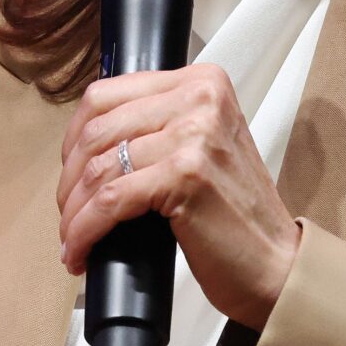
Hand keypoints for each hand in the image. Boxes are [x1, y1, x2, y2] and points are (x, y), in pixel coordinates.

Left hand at [56, 62, 299, 330]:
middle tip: (68, 212)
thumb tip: (86, 141)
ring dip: (74, 211)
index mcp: (201, 81)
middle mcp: (199, 98)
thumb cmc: (235, 215)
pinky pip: (109, 201)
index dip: (74, 137)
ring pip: (98, 168)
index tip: (70, 171)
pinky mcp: (185, 175)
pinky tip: (80, 251)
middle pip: (97, 129)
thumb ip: (156, 126)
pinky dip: (85, 230)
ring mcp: (194, 134)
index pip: (107, 94)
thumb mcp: (199, 147)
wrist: (276, 263)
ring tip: (72, 238)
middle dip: (70, 178)